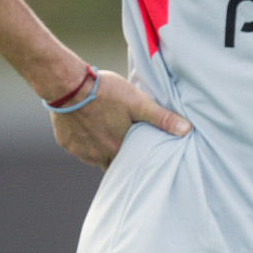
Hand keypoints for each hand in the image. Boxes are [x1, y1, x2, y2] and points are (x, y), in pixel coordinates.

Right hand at [50, 70, 190, 168]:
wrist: (67, 84)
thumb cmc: (104, 91)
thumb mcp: (138, 102)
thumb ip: (162, 118)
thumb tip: (186, 130)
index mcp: (117, 149)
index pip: (131, 167)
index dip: (136, 162)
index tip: (141, 158)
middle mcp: (97, 156)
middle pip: (111, 164)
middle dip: (118, 157)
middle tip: (123, 144)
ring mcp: (80, 151)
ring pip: (94, 157)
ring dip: (101, 149)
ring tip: (106, 132)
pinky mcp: (66, 143)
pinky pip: (78, 147)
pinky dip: (84, 140)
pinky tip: (88, 126)